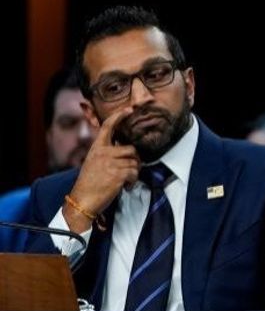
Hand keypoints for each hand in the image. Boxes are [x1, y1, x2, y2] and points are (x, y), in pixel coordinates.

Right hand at [64, 106, 138, 230]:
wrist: (82, 200)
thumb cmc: (90, 184)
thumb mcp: (94, 163)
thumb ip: (107, 154)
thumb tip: (127, 150)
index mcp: (96, 148)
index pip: (107, 127)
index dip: (119, 116)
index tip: (129, 109)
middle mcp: (103, 152)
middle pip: (131, 149)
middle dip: (135, 161)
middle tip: (129, 172)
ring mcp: (110, 162)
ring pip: (135, 162)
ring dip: (134, 174)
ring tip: (124, 182)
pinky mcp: (118, 174)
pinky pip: (135, 173)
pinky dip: (133, 182)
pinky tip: (125, 187)